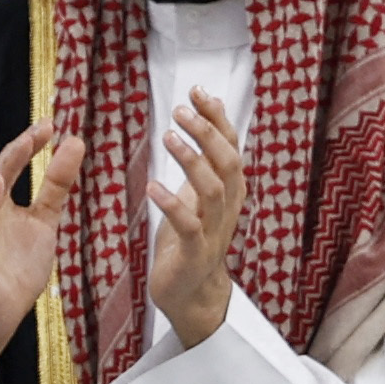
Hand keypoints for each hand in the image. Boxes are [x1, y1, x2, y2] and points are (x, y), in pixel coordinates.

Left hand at [147, 89, 244, 347]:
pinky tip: (152, 186)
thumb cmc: (192, 238)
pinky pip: (188, 225)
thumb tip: (210, 115)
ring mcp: (214, 230)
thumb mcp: (200, 194)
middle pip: (229, 163)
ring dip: (192, 162)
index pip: (231, 146)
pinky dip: (172, 204)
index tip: (197, 91)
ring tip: (168, 138)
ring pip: (213, 190)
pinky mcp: (194, 252)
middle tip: (181, 111)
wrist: (191, 292)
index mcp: (230, 190)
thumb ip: (206, 159)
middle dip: (208, 133)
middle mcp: (228, 207)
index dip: (218, 118)